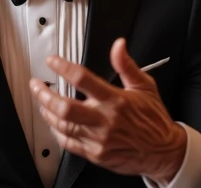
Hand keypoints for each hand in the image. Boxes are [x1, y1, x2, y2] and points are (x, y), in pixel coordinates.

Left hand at [29, 38, 186, 184]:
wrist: (164, 152)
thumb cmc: (153, 119)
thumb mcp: (144, 86)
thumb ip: (127, 65)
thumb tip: (118, 45)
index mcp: (115, 100)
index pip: (83, 79)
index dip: (63, 67)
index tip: (52, 61)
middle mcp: (104, 120)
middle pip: (65, 107)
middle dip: (45, 94)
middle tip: (36, 85)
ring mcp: (98, 139)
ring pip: (63, 126)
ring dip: (47, 111)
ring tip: (41, 101)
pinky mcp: (96, 155)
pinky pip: (68, 144)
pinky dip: (56, 132)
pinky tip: (52, 122)